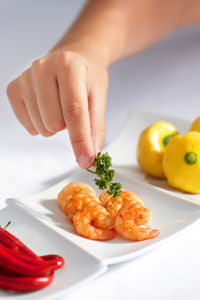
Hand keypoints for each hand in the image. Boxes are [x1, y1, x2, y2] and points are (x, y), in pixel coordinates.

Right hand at [7, 45, 107, 167]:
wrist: (73, 58)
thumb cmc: (87, 77)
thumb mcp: (98, 99)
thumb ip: (95, 129)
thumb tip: (89, 158)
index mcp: (69, 66)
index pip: (74, 110)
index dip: (80, 139)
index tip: (85, 159)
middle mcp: (43, 67)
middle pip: (54, 122)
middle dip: (67, 126)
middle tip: (72, 109)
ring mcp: (25, 77)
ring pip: (41, 127)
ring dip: (54, 125)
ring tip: (60, 106)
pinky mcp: (14, 88)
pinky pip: (28, 125)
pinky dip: (40, 124)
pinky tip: (46, 108)